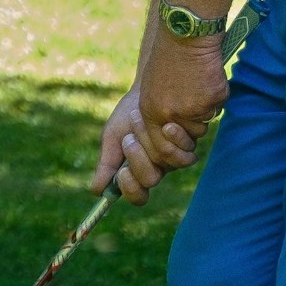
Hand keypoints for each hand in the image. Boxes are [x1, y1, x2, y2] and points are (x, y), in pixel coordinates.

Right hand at [92, 88, 196, 205]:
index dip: (130, 189)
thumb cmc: (126, 115)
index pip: (137, 196)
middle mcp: (158, 168)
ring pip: (167, 165)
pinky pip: (187, 152)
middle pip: (151, 180)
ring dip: (151, 141)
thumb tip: (95, 191)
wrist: (147, 90)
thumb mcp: (112, 137)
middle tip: (129, 138)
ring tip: (140, 119)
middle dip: (137, 158)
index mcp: (137, 171)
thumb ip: (106, 164)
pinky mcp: (190, 144)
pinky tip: (167, 124)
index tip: (121, 173)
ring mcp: (175, 157)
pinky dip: (175, 138)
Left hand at [135, 31, 229, 165]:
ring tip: (197, 85)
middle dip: (192, 132)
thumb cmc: (168, 57)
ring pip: (204, 125)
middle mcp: (170, 115)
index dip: (173, 147)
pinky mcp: (212, 101)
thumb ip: (159, 112)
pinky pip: (217, 108)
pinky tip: (207, 77)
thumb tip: (169, 134)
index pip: (161, 149)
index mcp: (151, 112)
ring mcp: (192, 110)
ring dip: (204, 111)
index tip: (179, 136)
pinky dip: (215, 96)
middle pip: (187, 141)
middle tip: (193, 110)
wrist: (185, 34)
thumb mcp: (152, 87)